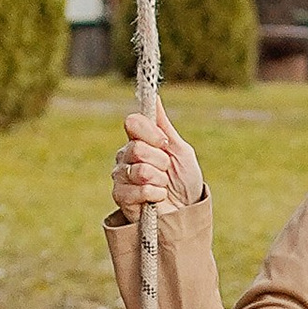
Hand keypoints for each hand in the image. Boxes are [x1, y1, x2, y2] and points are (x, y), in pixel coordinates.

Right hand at [112, 100, 205, 216]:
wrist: (186, 212)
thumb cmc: (185, 180)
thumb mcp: (180, 150)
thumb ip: (164, 126)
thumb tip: (155, 97)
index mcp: (138, 140)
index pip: (133, 123)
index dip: (150, 133)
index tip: (164, 143)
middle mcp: (125, 156)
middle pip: (137, 148)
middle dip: (161, 161)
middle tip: (167, 170)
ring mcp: (121, 176)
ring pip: (139, 170)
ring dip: (160, 180)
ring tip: (163, 186)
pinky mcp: (121, 197)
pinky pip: (139, 190)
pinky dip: (155, 195)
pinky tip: (158, 199)